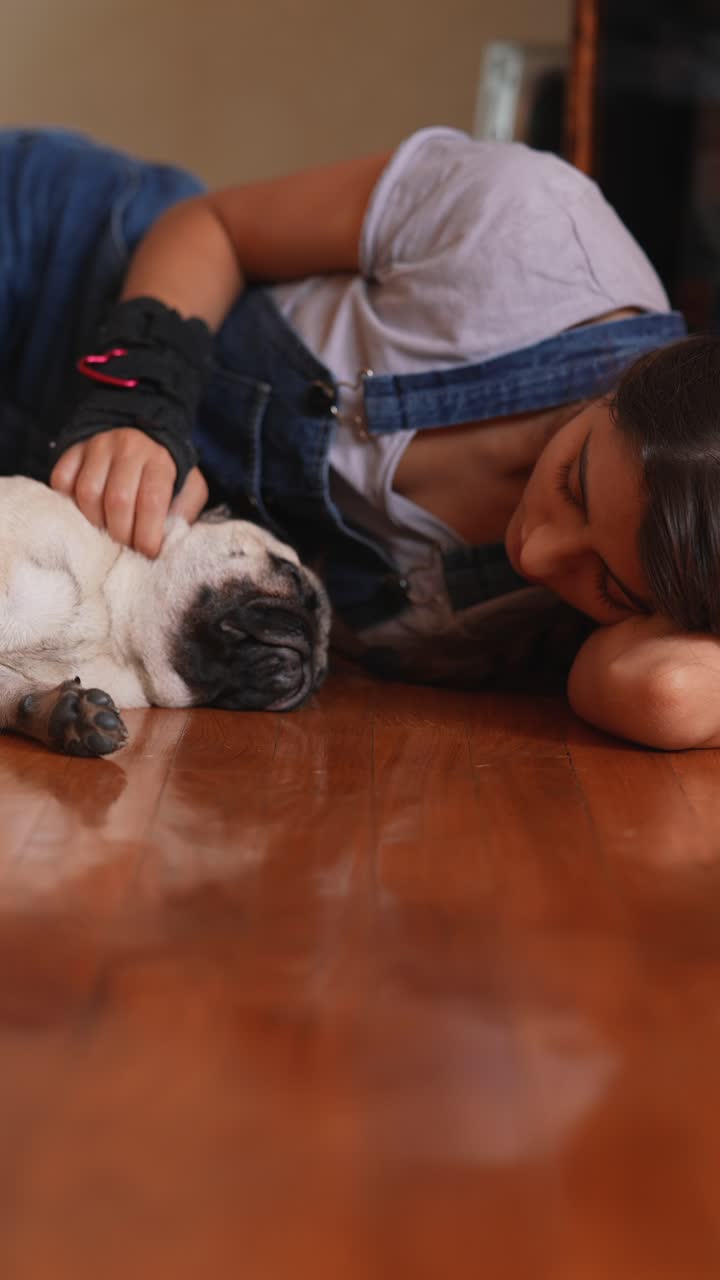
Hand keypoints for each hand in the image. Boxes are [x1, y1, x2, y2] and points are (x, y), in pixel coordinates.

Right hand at [50, 427, 208, 557]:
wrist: (142, 435)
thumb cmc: (166, 474)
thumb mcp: (189, 489)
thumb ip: (183, 514)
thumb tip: (167, 544)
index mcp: (160, 460)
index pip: (151, 501)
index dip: (147, 535)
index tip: (148, 553)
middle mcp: (128, 447)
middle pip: (117, 499)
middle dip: (121, 534)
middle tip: (126, 547)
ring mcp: (97, 445)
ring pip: (87, 492)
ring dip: (95, 522)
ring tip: (106, 532)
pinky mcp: (74, 449)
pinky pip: (62, 480)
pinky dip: (69, 502)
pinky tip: (85, 512)